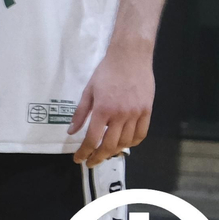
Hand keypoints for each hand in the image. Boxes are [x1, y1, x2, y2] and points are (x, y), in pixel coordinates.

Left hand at [70, 42, 153, 164]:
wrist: (130, 57)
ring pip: (126, 142)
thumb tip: (71, 132)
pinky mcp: (147, 111)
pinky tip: (125, 144)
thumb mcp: (88, 91)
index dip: (84, 152)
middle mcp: (120, 115)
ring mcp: (136, 114)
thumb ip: (80, 113)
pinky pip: (141, 134)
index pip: (92, 139)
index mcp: (103, 110)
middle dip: (98, 157)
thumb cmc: (106, 72)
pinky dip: (133, 142)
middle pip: (110, 145)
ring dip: (115, 151)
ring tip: (105, 153)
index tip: (78, 159)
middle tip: (91, 162)